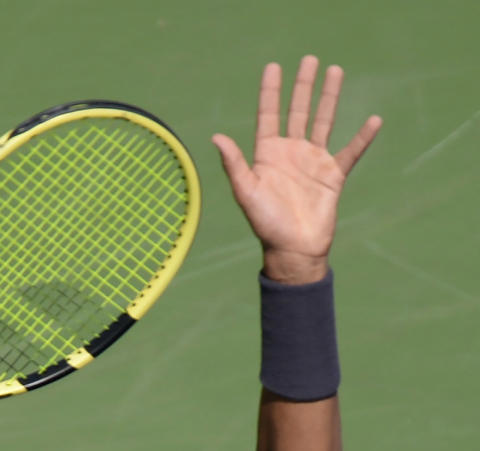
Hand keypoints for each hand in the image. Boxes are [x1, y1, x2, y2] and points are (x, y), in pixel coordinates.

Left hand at [211, 55, 381, 283]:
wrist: (293, 250)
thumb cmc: (266, 224)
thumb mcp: (246, 192)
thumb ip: (234, 164)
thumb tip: (216, 137)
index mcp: (268, 155)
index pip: (269, 115)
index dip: (270, 92)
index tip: (273, 67)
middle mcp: (291, 153)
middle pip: (298, 111)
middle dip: (303, 86)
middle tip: (309, 59)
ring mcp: (313, 162)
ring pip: (323, 121)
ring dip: (329, 97)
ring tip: (335, 71)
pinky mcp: (333, 175)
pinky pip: (351, 151)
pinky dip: (362, 137)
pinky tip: (373, 120)